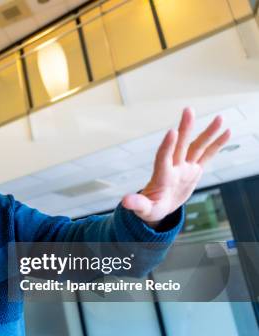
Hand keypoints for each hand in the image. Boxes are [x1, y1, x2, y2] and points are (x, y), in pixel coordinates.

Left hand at [122, 107, 230, 225]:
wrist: (159, 207)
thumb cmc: (150, 208)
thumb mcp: (144, 209)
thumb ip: (137, 204)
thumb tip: (125, 202)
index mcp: (161, 177)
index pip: (163, 158)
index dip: (167, 146)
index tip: (172, 132)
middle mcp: (174, 168)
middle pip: (180, 146)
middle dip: (185, 128)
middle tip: (188, 110)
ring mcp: (185, 168)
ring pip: (197, 147)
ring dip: (208, 133)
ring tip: (219, 117)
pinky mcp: (194, 170)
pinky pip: (207, 155)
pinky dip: (216, 145)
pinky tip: (226, 132)